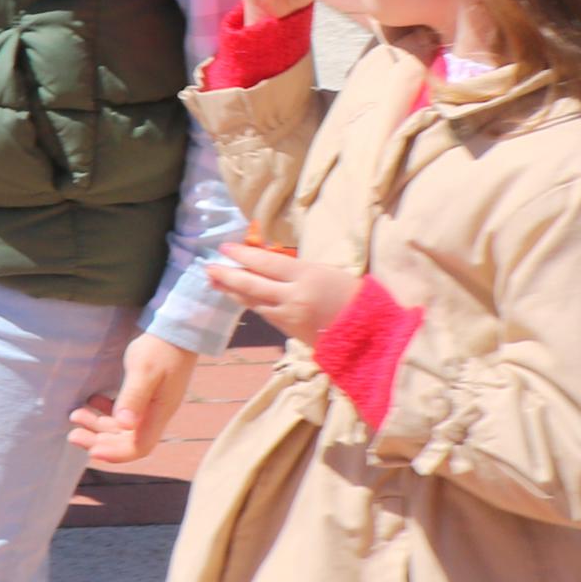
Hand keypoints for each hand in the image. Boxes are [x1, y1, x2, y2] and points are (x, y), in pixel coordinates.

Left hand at [66, 334, 200, 465]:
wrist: (176, 332)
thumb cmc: (160, 349)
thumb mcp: (143, 370)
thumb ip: (133, 397)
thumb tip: (125, 425)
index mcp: (159, 414)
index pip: (139, 447)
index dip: (115, 453)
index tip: (91, 450)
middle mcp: (155, 416)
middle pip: (127, 441)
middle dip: (99, 441)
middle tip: (73, 434)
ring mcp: (150, 407)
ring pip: (122, 428)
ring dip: (99, 426)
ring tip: (75, 416)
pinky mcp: (145, 397)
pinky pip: (123, 414)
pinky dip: (106, 412)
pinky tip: (91, 401)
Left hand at [207, 240, 359, 345]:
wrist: (372, 334)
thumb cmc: (355, 296)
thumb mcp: (326, 273)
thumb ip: (296, 269)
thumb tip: (268, 264)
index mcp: (306, 276)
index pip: (265, 263)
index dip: (242, 254)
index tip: (224, 247)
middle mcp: (294, 296)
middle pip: (252, 284)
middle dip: (227, 275)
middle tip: (208, 267)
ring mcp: (290, 317)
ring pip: (253, 302)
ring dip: (232, 292)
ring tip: (215, 283)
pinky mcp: (290, 333)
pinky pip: (266, 315)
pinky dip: (250, 304)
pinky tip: (240, 298)